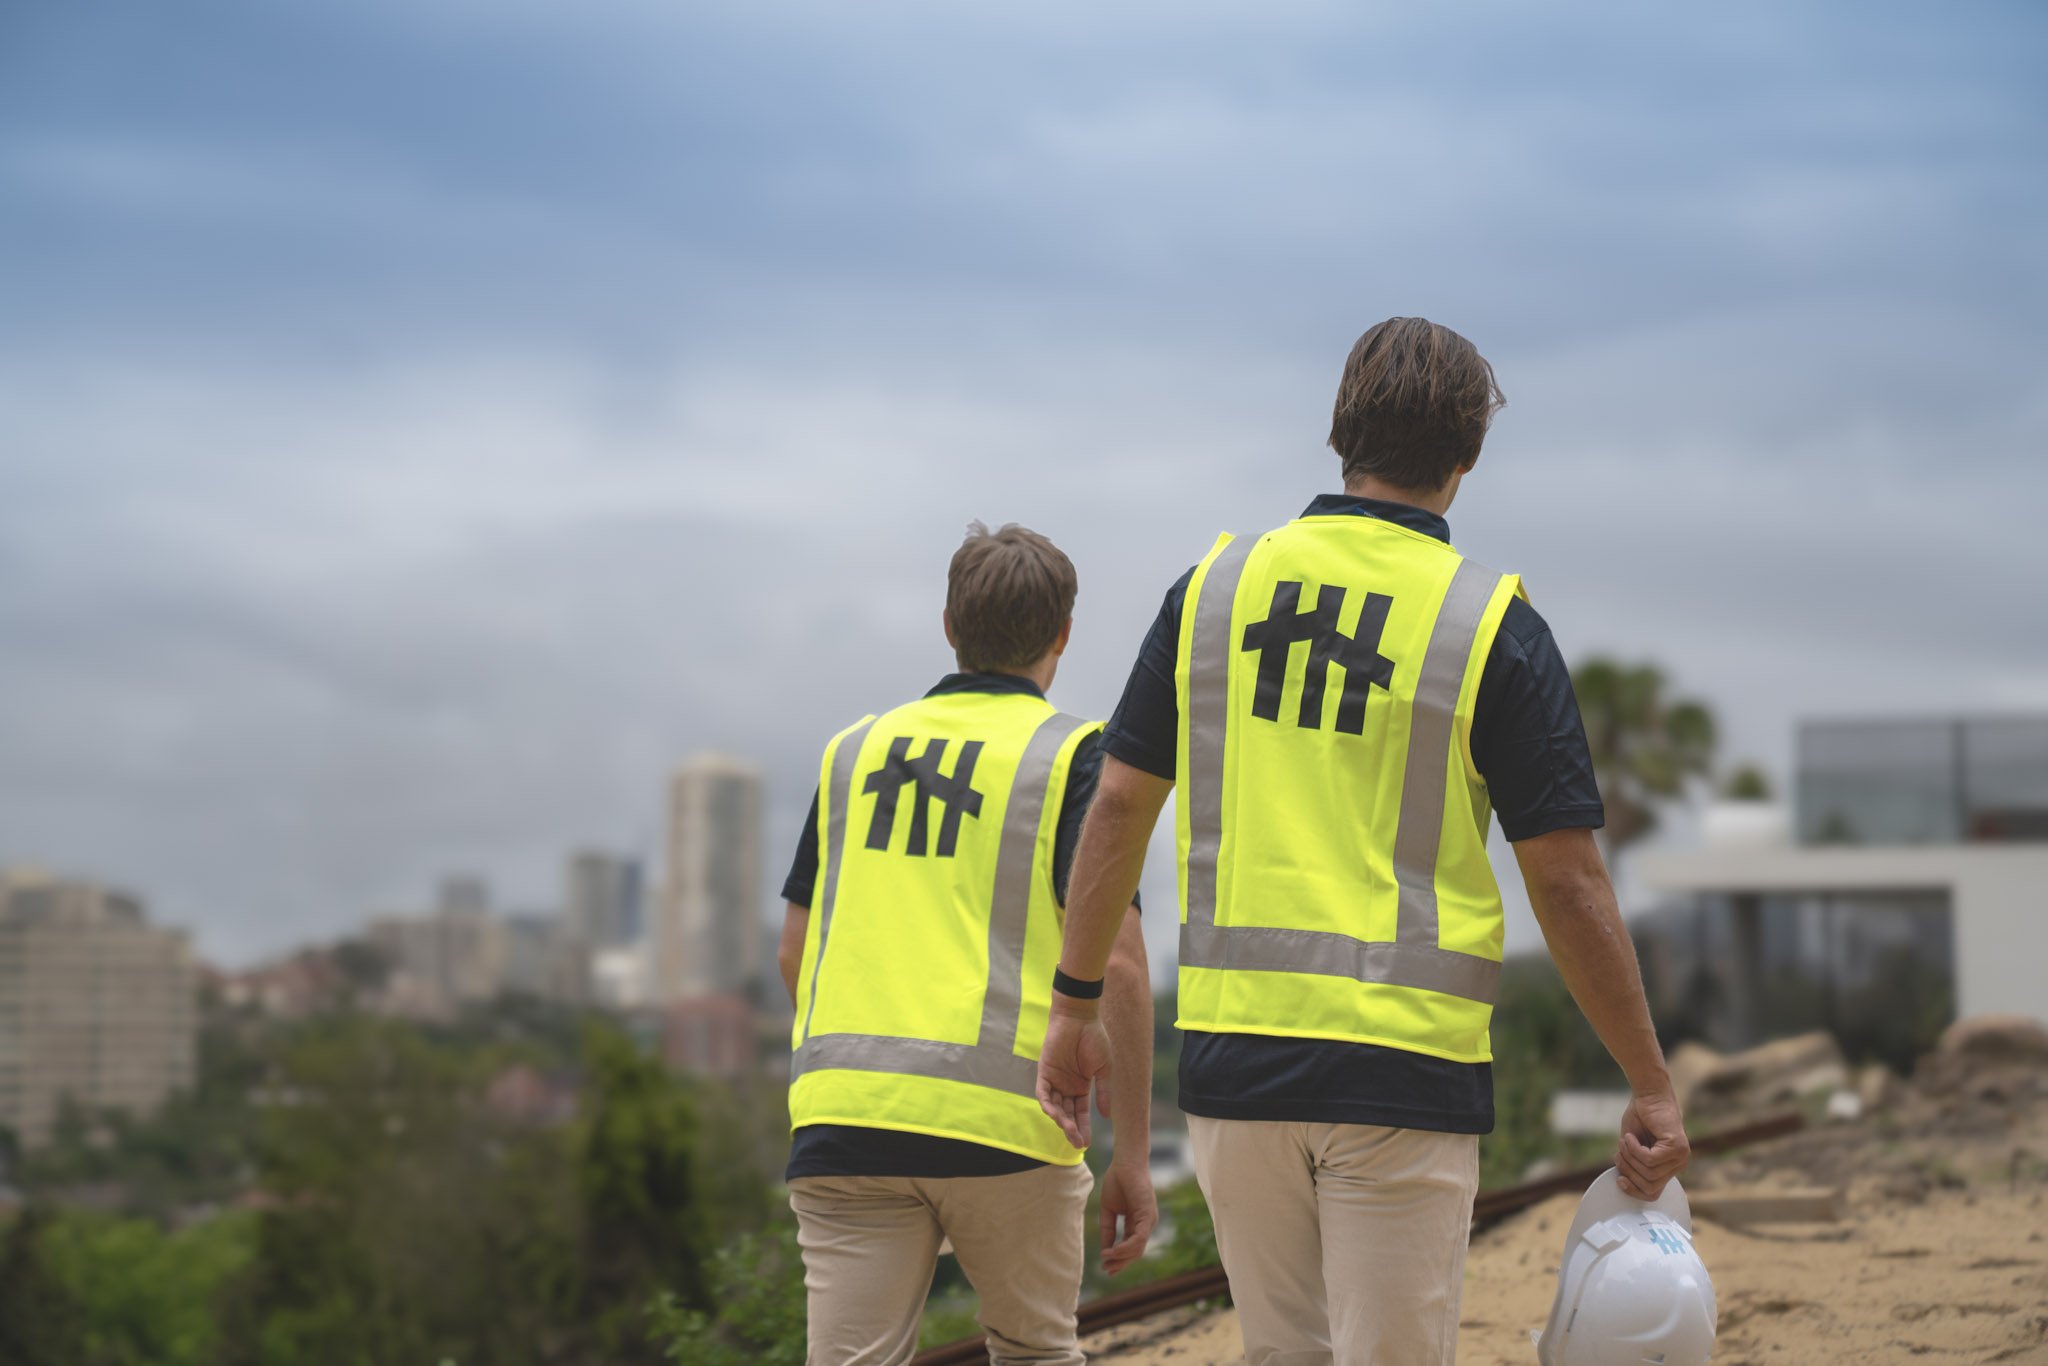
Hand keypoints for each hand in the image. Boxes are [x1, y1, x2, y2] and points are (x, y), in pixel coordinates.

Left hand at [1035, 1004, 1110, 1148]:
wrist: (1080, 1017)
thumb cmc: (1094, 1039)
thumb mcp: (1103, 1069)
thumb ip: (1102, 1092)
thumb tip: (1106, 1116)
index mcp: (1081, 1087)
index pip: (1080, 1113)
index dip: (1083, 1127)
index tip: (1086, 1143)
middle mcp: (1066, 1086)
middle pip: (1067, 1113)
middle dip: (1071, 1128)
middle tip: (1077, 1143)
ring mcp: (1055, 1079)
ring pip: (1055, 1106)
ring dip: (1061, 1119)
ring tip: (1068, 1129)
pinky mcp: (1044, 1071)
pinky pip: (1043, 1092)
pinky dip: (1047, 1103)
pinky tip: (1054, 1114)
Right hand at [1097, 1161, 1157, 1275]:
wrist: (1124, 1163)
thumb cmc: (1117, 1182)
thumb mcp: (1108, 1211)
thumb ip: (1108, 1230)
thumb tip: (1104, 1250)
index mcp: (1137, 1223)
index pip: (1130, 1247)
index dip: (1118, 1258)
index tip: (1105, 1266)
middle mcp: (1145, 1224)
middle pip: (1135, 1252)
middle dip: (1121, 1263)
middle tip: (1106, 1270)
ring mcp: (1149, 1221)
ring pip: (1138, 1248)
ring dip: (1121, 1257)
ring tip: (1106, 1259)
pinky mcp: (1147, 1216)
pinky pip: (1139, 1238)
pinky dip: (1126, 1247)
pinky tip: (1113, 1250)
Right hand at [1615, 1088, 1689, 1198]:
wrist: (1649, 1094)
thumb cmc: (1640, 1117)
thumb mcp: (1633, 1147)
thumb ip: (1633, 1165)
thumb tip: (1624, 1183)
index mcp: (1670, 1167)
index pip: (1654, 1193)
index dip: (1634, 1191)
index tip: (1619, 1180)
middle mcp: (1679, 1164)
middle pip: (1650, 1186)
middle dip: (1629, 1171)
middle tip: (1619, 1153)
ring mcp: (1680, 1157)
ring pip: (1649, 1173)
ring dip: (1630, 1157)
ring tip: (1624, 1141)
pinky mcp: (1677, 1147)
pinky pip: (1650, 1159)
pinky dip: (1635, 1149)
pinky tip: (1631, 1137)